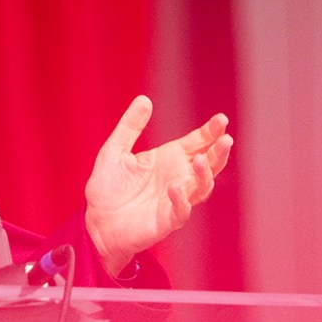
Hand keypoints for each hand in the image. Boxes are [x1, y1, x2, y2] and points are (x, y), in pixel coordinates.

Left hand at [85, 95, 232, 275]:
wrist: (96, 222)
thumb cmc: (107, 188)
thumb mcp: (114, 151)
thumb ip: (130, 126)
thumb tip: (144, 99)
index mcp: (168, 159)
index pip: (197, 142)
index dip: (210, 132)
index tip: (221, 120)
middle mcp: (177, 178)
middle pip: (208, 164)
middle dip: (218, 152)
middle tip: (225, 139)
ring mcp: (174, 200)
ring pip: (201, 187)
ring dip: (204, 174)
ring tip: (199, 160)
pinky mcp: (166, 221)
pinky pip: (181, 211)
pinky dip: (181, 200)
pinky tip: (177, 188)